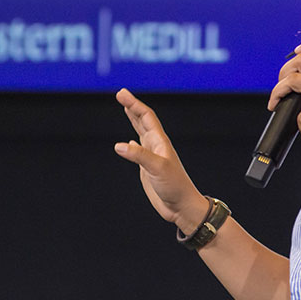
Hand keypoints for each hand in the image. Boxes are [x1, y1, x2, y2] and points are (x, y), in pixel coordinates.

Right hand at [114, 88, 207, 231]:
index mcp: (160, 142)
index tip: (121, 94)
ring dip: (133, 120)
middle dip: (132, 107)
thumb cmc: (174, 186)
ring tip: (126, 109)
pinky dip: (131, 145)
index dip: (134, 104)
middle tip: (121, 94)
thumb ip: (139, 156)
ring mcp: (152, 156)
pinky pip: (138, 151)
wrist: (181, 206)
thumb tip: (119, 145)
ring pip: (141, 133)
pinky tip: (128, 144)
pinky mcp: (147, 168)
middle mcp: (156, 146)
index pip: (146, 116)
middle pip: (143, 120)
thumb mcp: (157, 168)